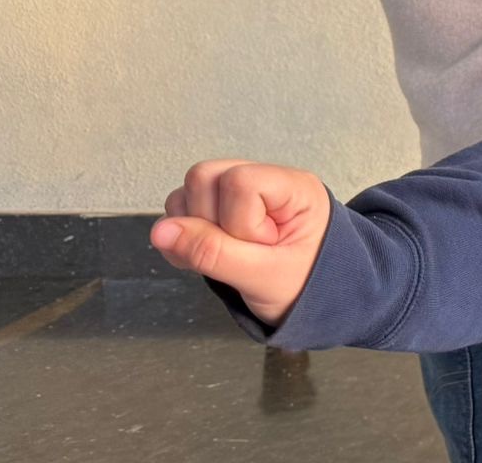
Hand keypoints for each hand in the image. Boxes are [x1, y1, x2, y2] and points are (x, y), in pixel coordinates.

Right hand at [150, 160, 331, 328]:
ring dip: (194, 231)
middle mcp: (266, 180)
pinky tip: (210, 259)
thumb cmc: (307, 286)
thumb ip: (212, 253)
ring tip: (229, 259)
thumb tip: (160, 231)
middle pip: (204, 177)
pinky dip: (186, 238)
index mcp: (292, 187)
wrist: (321, 304)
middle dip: (209, 222)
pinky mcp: (223, 209)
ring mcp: (243, 193)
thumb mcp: (263, 277)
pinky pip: (184, 210)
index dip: (236, 221)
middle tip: (242, 254)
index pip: (239, 181)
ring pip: (190, 192)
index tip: (261, 248)